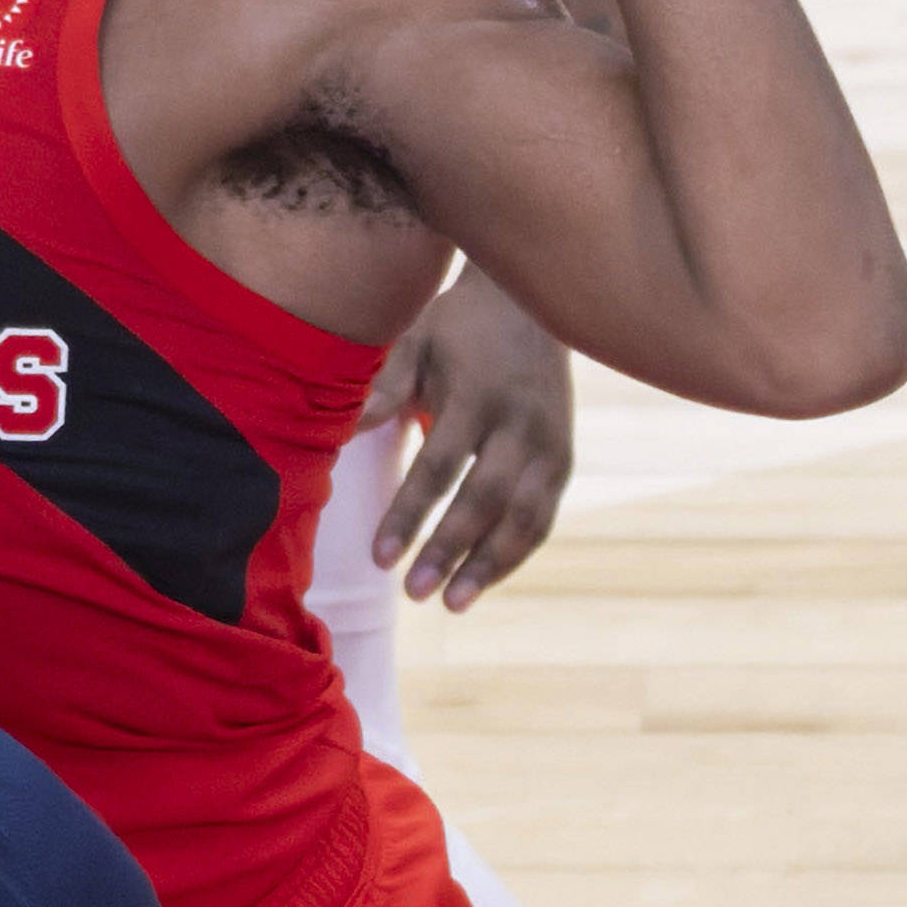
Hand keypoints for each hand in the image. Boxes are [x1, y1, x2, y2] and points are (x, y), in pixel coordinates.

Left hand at [358, 267, 574, 608]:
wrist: (533, 303)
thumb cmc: (455, 328)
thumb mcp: (415, 343)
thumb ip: (383, 389)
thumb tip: (341, 432)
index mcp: (477, 395)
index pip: (440, 467)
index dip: (411, 515)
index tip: (380, 557)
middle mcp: (522, 424)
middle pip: (484, 500)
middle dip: (448, 550)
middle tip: (412, 593)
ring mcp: (551, 445)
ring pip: (524, 519)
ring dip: (488, 566)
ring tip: (450, 604)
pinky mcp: (565, 459)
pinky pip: (542, 517)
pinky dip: (515, 553)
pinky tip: (481, 580)